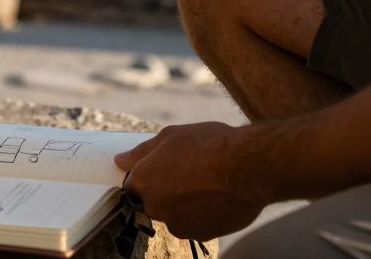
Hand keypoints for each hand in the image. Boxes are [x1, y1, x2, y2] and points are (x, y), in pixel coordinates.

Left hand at [114, 123, 267, 240]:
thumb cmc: (210, 145)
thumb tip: (120, 161)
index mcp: (143, 181)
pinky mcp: (201, 235)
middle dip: (166, 189)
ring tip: (207, 183)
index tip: (163, 169)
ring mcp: (177, 223)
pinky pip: (195, 224)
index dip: (148, 175)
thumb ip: (142, 152)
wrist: (250, 167)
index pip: (133, 184)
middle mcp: (155, 206)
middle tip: (190, 173)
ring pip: (175, 214)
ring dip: (184, 203)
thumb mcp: (171, 136)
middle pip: (153, 201)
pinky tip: (217, 197)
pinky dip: (203, 214)